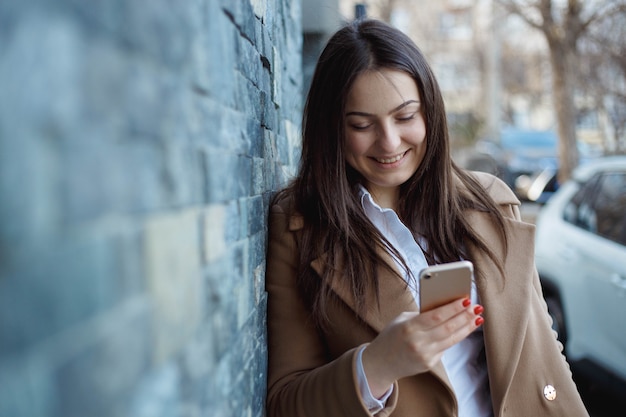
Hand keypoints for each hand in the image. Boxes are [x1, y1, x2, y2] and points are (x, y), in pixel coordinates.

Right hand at [361, 298, 483, 397]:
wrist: (381, 363)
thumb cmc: (391, 336)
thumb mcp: (401, 320)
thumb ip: (421, 315)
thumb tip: (446, 307)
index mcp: (409, 328)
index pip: (436, 316)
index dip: (453, 308)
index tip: (466, 299)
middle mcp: (418, 343)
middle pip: (448, 328)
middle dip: (465, 316)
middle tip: (476, 307)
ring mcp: (425, 355)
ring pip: (452, 339)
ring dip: (467, 327)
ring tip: (477, 317)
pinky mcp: (429, 363)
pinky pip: (446, 347)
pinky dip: (456, 337)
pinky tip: (464, 328)